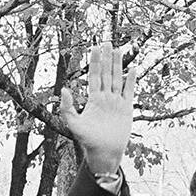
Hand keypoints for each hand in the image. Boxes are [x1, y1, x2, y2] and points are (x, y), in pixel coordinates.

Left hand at [59, 42, 135, 175]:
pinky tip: (132, 69)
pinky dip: (130, 80)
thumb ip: (67, 107)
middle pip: (106, 73)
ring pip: (117, 79)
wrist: (104, 153)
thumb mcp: (74, 124)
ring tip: (119, 50)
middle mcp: (105, 98)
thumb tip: (64, 89)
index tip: (95, 47)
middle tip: (106, 42)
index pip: (94, 76)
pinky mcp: (126, 109)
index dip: (94, 62)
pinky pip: (129, 91)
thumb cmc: (88, 141)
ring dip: (118, 65)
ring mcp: (116, 102)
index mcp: (93, 99)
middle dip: (106, 58)